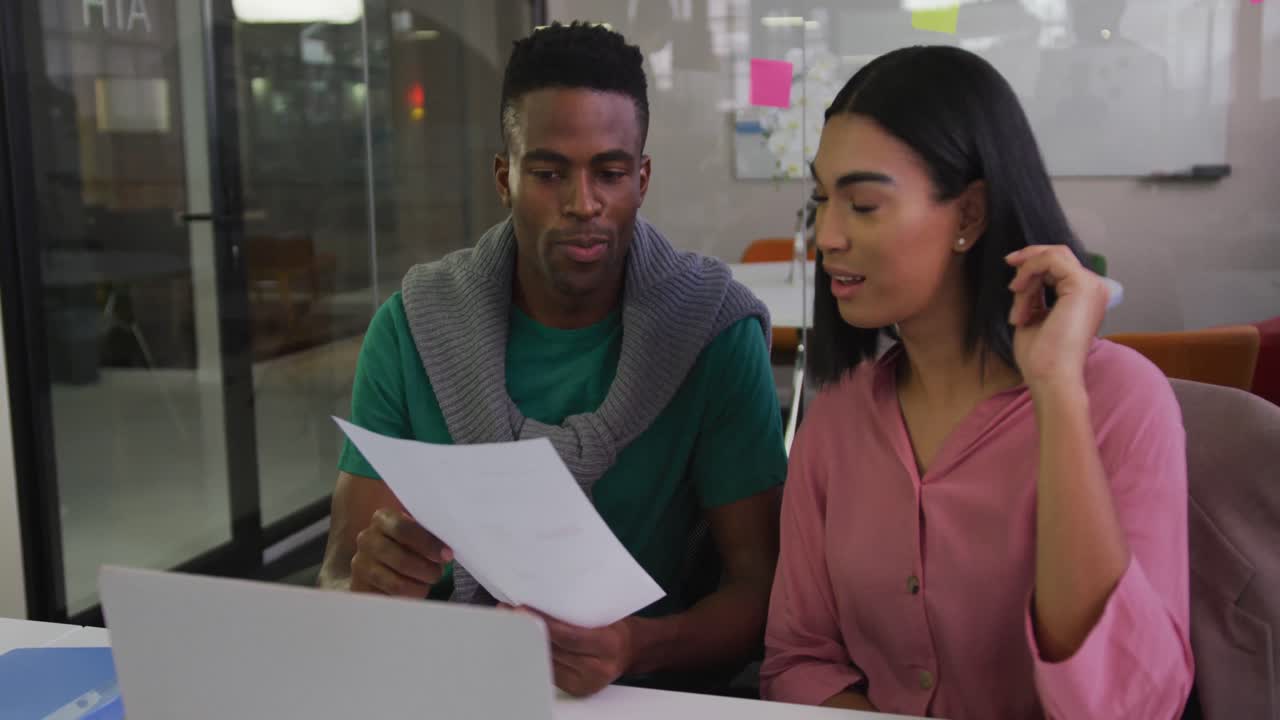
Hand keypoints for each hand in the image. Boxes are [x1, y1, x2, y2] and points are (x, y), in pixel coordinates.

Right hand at [349, 508, 451, 597]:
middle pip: (401, 558)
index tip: (447, 555)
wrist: (381, 563)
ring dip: (419, 587)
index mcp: (382, 519)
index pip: (404, 528)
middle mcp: (367, 539)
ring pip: (395, 583)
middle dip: (426, 569)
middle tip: (438, 574)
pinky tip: (414, 594)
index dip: (428, 543)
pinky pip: (388, 599)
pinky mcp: (360, 587)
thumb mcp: (416, 533)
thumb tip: (447, 548)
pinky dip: (406, 599)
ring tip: (427, 585)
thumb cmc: (407, 544)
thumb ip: (429, 534)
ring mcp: (360, 564)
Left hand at [501, 605, 633, 696]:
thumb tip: (542, 598)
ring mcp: (585, 683)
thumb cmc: (617, 627)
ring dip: (526, 642)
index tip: (522, 610)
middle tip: (506, 612)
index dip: (543, 623)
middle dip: (528, 631)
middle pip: (553, 649)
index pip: (568, 636)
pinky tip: (523, 641)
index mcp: (608, 645)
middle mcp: (597, 669)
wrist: (631, 651)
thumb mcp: (604, 614)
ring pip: (547, 660)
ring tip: (510, 623)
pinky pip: (550, 670)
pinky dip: (535, 654)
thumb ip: (578, 612)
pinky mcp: (576, 690)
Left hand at [1006, 245, 1108, 391]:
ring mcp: (1091, 286)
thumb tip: (1022, 277)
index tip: (1012, 281)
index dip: (1033, 266)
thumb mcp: (1034, 315)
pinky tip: (1019, 293)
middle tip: (1010, 274)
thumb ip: (1034, 295)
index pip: (1060, 266)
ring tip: (1019, 308)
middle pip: (1058, 255)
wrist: (1051, 377)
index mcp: (1085, 297)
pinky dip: (1029, 273)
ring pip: (1052, 257)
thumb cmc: (1042, 357)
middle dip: (1029, 262)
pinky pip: (1050, 260)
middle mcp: (1094, 288)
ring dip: (1026, 277)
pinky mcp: (1082, 285)